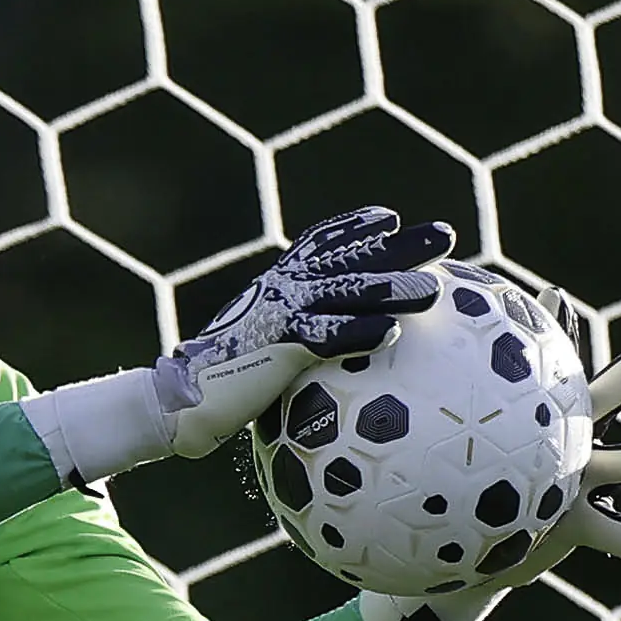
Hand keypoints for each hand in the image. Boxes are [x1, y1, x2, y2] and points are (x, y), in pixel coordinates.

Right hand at [160, 206, 448, 458]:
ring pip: (345, 293)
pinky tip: (391, 332)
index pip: (318, 244)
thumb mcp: (258, 353)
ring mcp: (278, 314)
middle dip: (398, 245)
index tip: (388, 218)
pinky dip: (358, 332)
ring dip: (391, 288)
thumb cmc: (219, 386)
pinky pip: (326, 336)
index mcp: (274, 286)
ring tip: (433, 289)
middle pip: (348, 258)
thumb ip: (291, 343)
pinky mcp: (276, 346)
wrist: (175, 402)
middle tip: (444, 235)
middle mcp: (279, 289)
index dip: (354, 228)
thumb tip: (323, 357)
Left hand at [359, 288, 620, 620]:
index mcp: (512, 412)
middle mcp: (551, 435)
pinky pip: (613, 533)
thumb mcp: (384, 457)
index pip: (525, 357)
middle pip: (592, 392)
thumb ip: (353, 419)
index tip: (553, 293)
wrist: (438, 557)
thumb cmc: (414, 496)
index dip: (539, 325)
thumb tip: (296, 377)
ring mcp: (572, 477)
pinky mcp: (579, 523)